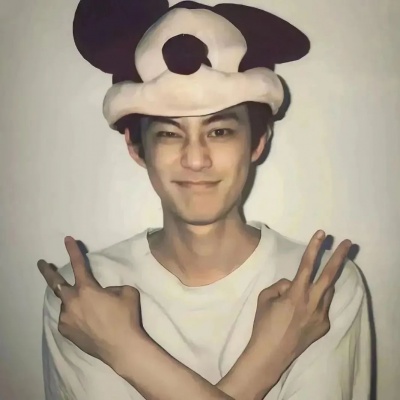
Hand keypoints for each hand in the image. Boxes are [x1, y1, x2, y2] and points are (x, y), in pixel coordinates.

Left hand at [37, 236, 144, 366]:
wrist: (122, 347)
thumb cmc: (126, 317)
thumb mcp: (126, 292)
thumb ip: (111, 288)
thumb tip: (103, 293)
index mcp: (87, 289)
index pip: (79, 264)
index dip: (73, 250)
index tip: (67, 239)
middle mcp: (72, 302)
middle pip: (56, 283)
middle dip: (48, 271)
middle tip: (42, 263)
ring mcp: (67, 318)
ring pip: (67, 304)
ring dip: (74, 301)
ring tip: (88, 309)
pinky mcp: (66, 332)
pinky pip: (68, 318)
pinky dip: (75, 315)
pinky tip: (86, 321)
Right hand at [248, 230, 351, 366]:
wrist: (271, 353)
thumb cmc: (264, 323)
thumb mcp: (265, 297)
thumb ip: (281, 285)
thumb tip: (292, 283)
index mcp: (296, 294)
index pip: (307, 265)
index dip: (314, 247)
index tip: (323, 234)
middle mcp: (313, 303)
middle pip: (330, 275)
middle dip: (340, 257)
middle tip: (348, 243)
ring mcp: (321, 315)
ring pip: (327, 291)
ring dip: (322, 283)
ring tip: (307, 289)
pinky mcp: (323, 326)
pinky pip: (322, 306)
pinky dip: (315, 301)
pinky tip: (301, 311)